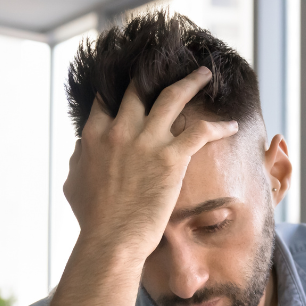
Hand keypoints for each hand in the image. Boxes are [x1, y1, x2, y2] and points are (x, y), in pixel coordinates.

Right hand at [61, 67, 238, 258]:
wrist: (112, 240)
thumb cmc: (93, 219)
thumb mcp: (74, 183)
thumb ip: (79, 159)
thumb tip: (82, 147)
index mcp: (95, 136)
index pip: (107, 101)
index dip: (119, 90)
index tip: (132, 84)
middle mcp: (120, 130)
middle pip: (138, 89)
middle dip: (153, 73)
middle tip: (168, 66)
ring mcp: (147, 141)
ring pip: (172, 97)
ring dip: (191, 82)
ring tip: (204, 74)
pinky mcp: (171, 157)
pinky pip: (200, 131)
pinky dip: (218, 126)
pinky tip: (231, 125)